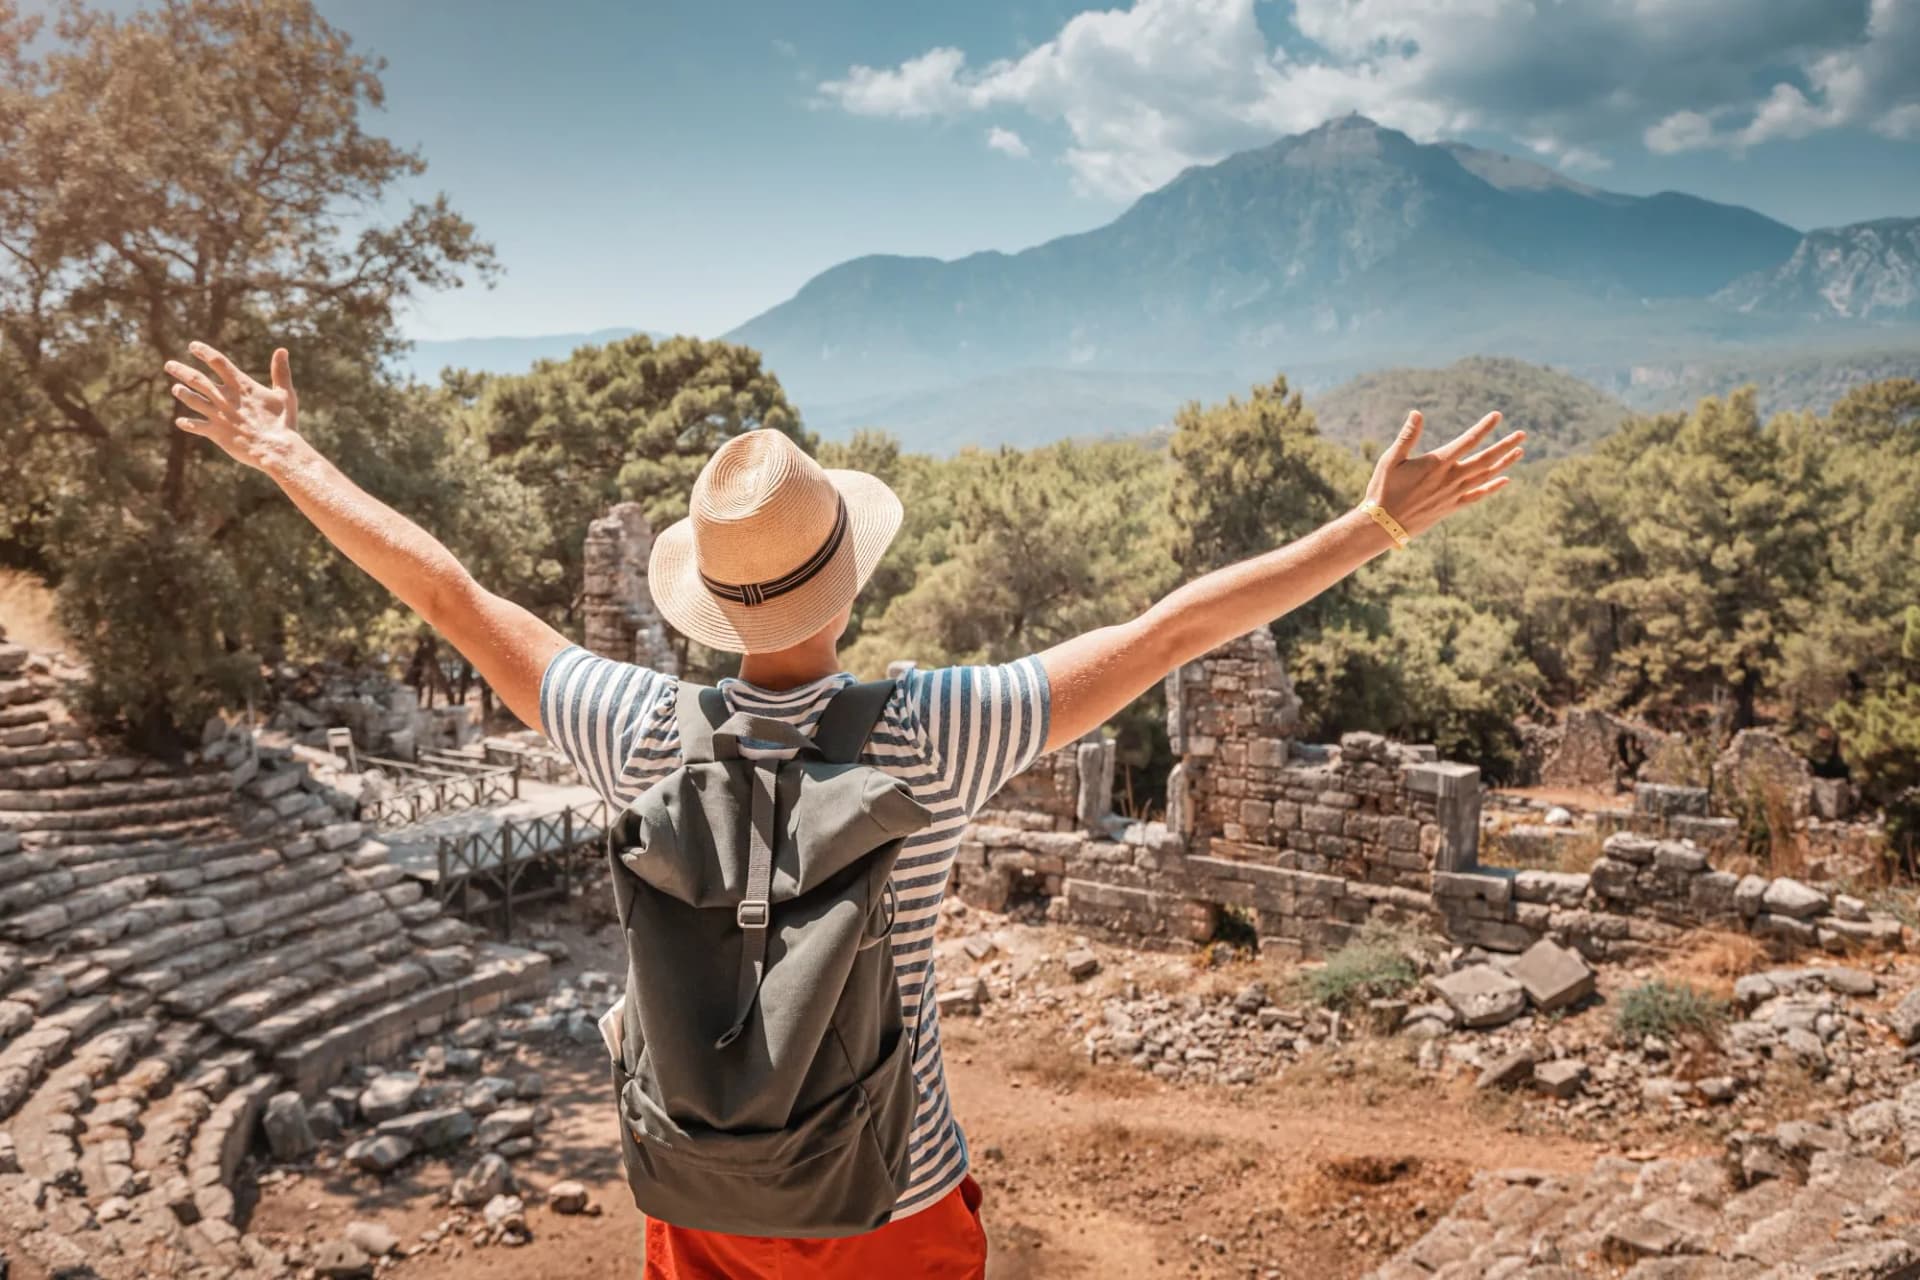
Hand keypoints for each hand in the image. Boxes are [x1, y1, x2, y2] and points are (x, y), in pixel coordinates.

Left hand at [164, 343, 304, 473]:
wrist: (275, 449)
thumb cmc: (283, 422)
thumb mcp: (285, 395)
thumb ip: (281, 373)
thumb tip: (282, 350)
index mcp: (241, 386)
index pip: (218, 362)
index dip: (204, 352)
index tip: (193, 346)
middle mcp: (225, 397)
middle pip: (197, 379)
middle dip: (181, 371)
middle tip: (168, 365)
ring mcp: (218, 415)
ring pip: (193, 400)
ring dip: (183, 393)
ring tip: (175, 389)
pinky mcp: (215, 432)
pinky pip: (196, 426)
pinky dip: (187, 424)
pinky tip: (179, 422)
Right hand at [1365, 409, 1524, 538]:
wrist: (1383, 525)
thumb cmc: (1383, 489)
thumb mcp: (1390, 459)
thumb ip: (1407, 436)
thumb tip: (1417, 413)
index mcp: (1437, 464)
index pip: (1467, 441)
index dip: (1484, 427)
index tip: (1497, 416)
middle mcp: (1450, 479)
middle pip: (1485, 459)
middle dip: (1505, 445)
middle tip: (1522, 434)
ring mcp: (1453, 494)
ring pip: (1486, 477)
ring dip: (1504, 463)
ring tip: (1519, 452)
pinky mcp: (1451, 508)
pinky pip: (1478, 496)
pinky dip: (1493, 487)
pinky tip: (1505, 480)